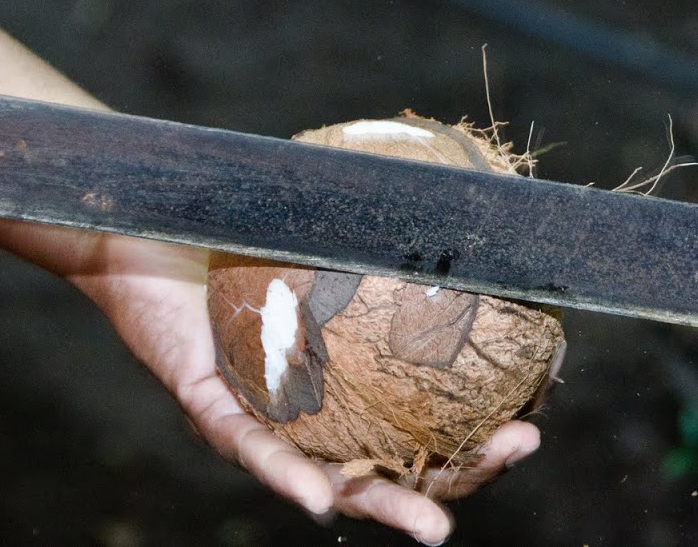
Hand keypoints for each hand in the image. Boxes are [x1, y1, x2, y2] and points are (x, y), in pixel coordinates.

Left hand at [0, 219, 539, 544]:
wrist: (154, 221)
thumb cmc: (245, 222)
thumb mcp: (329, 223)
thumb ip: (386, 220)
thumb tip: (463, 185)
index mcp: (353, 376)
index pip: (430, 412)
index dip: (485, 413)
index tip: (542, 395)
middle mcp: (315, 410)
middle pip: (398, 459)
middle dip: (464, 468)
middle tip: (520, 447)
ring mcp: (264, 417)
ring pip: (334, 477)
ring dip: (389, 505)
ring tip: (438, 526)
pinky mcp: (209, 409)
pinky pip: (252, 449)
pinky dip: (287, 477)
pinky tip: (321, 500)